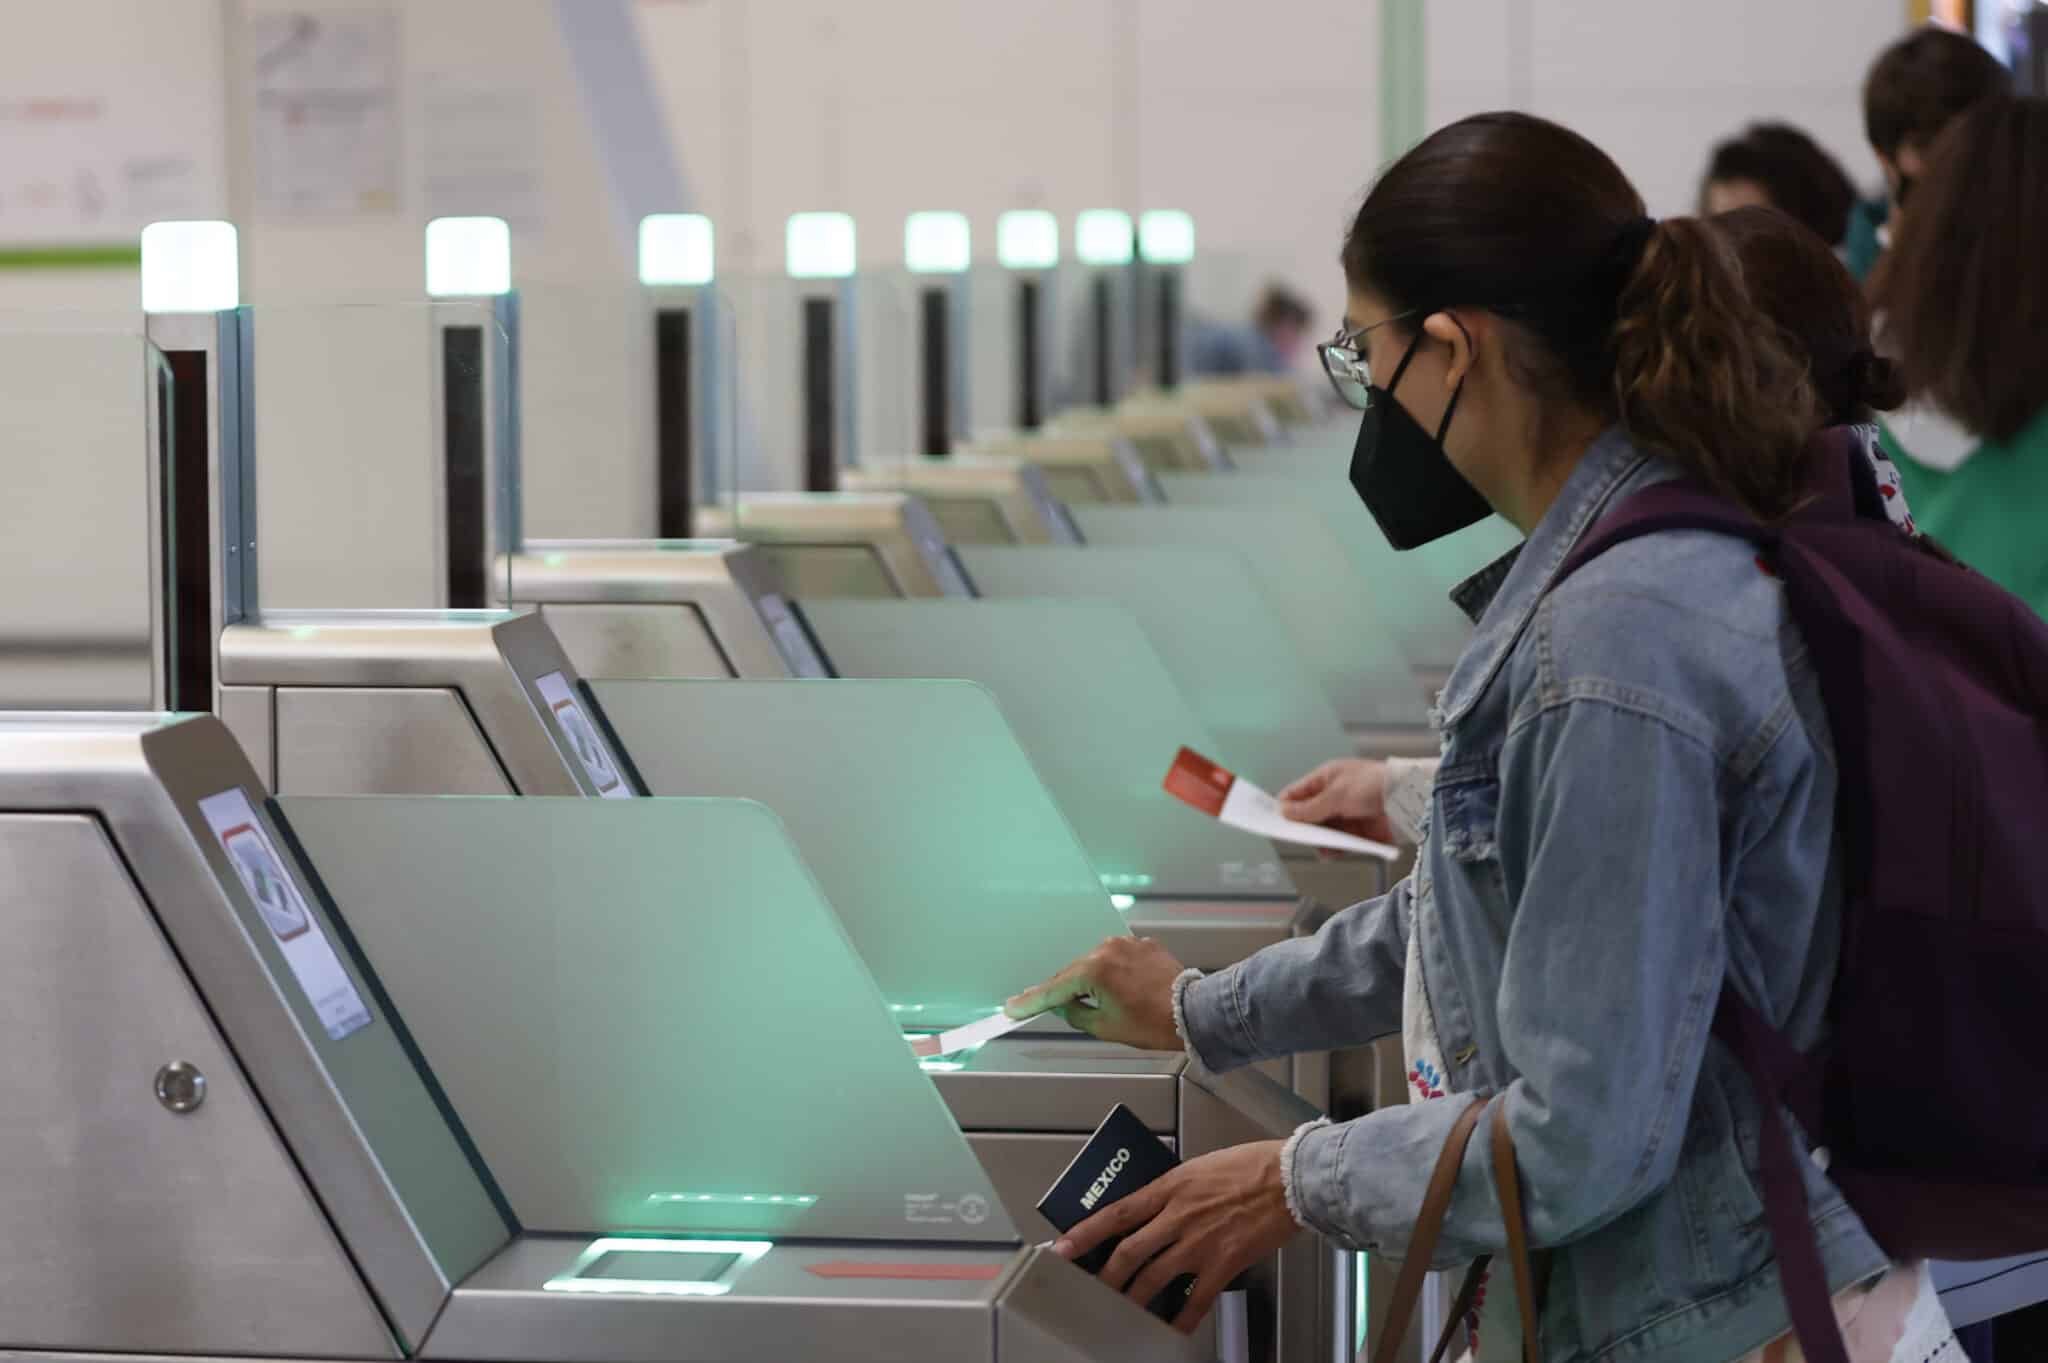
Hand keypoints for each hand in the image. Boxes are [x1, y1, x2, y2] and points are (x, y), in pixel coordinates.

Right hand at [1004, 936, 1186, 1050]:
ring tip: (1094, 1001)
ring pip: (1093, 962)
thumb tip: (1064, 1006)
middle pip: (1071, 972)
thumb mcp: (1105, 1027)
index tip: (1012, 1007)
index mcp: (1094, 971)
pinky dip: (1112, 970)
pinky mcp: (1142, 944)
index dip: (1030, 1001)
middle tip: (1040, 1005)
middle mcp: (1107, 949)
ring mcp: (1126, 944)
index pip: (1053, 989)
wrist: (1193, 1012)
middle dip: (1060, 990)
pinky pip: (1117, 957)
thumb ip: (1075, 1014)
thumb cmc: (1154, 1023)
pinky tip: (1119, 987)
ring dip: (1088, 979)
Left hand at [1054, 1140, 1297, 1334]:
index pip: (1116, 1213)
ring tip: (1122, 1311)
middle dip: (1105, 1277)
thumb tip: (1153, 1208)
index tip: (1062, 1248)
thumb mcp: (1199, 1167)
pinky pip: (1196, 1300)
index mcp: (1170, 1187)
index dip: (1085, 1234)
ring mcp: (1199, 1243)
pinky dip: (1182, 1319)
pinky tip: (1174, 1329)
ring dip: (1134, 1299)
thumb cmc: (1251, 1166)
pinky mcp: (1223, 1263)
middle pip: (1128, 1252)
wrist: (1290, 1178)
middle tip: (1090, 1290)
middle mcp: (1178, 1217)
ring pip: (1153, 1278)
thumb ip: (1173, 1190)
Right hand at [1279, 757, 1394, 848]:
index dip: (1284, 807)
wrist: (1408, 800)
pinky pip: (1338, 843)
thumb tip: (1283, 812)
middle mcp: (1333, 797)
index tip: (1274, 822)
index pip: (1296, 793)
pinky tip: (1329, 853)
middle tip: (1295, 838)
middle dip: (1301, 827)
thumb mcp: (1336, 795)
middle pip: (1307, 815)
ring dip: (1318, 840)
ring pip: (1321, 832)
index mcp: (1325, 779)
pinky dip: (1332, 849)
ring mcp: (1345, 815)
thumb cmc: (1371, 786)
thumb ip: (1309, 808)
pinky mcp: (1357, 833)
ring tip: (1319, 846)